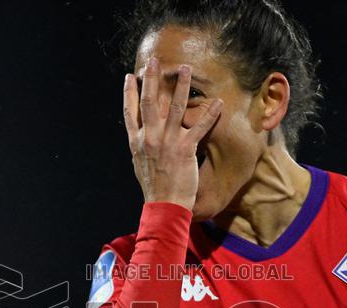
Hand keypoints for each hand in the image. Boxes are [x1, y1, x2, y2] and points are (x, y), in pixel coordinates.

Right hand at [123, 57, 222, 210]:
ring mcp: (167, 142)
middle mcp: (150, 138)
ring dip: (182, 86)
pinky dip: (209, 114)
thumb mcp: (140, 164)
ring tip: (186, 68)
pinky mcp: (185, 150)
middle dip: (151, 79)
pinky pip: (199, 127)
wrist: (164, 206)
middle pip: (149, 102)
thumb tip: (140, 134)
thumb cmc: (154, 187)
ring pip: (175, 108)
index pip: (129, 112)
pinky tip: (217, 102)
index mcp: (137, 142)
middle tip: (154, 61)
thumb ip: (140, 146)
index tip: (130, 77)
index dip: (128, 93)